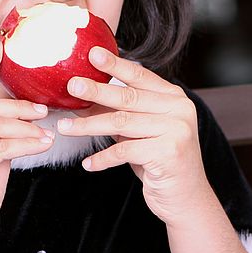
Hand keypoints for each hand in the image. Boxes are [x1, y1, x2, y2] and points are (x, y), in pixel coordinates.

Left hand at [56, 47, 216, 226]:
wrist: (186, 198)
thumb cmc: (159, 161)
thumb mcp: (140, 132)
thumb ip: (120, 112)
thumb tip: (81, 98)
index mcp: (174, 97)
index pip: (140, 76)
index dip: (116, 64)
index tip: (92, 54)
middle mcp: (179, 109)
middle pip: (128, 98)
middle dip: (96, 91)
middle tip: (71, 86)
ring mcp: (177, 130)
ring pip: (122, 124)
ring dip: (89, 126)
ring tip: (65, 128)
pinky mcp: (169, 153)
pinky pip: (125, 151)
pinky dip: (103, 158)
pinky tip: (88, 163)